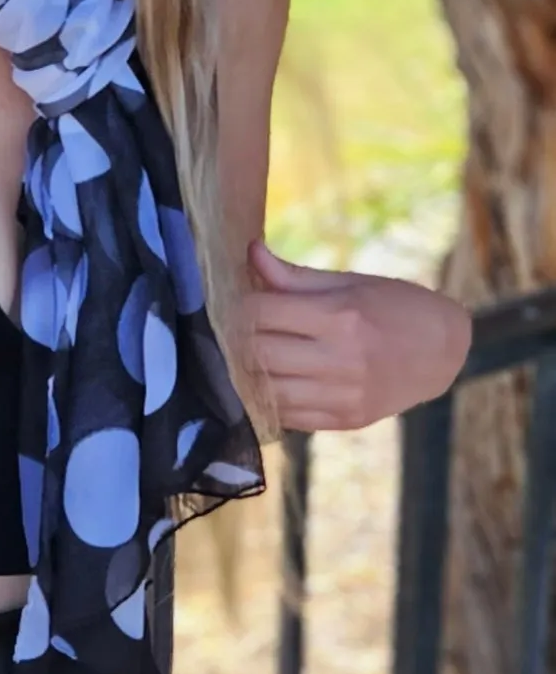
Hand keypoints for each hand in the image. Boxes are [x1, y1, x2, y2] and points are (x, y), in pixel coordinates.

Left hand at [242, 238, 473, 432]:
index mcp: (341, 317)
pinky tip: (269, 383)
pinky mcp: (345, 421)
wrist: (444, 352)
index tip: (233, 302)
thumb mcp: (350, 283)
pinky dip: (270, 401)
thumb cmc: (394, 307)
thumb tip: (250, 252)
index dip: (238, 306)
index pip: (262, 313)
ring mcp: (344, 396)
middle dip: (236, 340)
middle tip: (230, 332)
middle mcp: (342, 359)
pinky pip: (289, 417)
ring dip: (248, 374)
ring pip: (268, 390)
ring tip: (244, 357)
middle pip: (259, 353)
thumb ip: (294, 276)